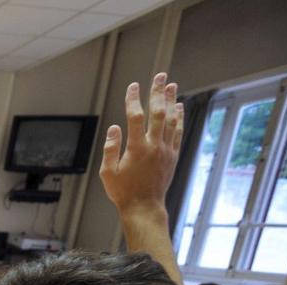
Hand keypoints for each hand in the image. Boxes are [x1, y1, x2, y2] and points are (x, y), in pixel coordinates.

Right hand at [99, 73, 182, 216]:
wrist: (144, 207)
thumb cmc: (123, 191)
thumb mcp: (107, 172)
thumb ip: (110, 148)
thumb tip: (114, 128)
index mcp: (136, 148)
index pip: (135, 117)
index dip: (133, 99)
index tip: (133, 86)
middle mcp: (154, 146)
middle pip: (158, 112)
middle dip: (158, 92)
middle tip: (160, 76)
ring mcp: (166, 150)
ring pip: (171, 120)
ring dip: (171, 100)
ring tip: (172, 85)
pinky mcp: (172, 156)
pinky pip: (178, 132)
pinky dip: (179, 118)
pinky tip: (179, 107)